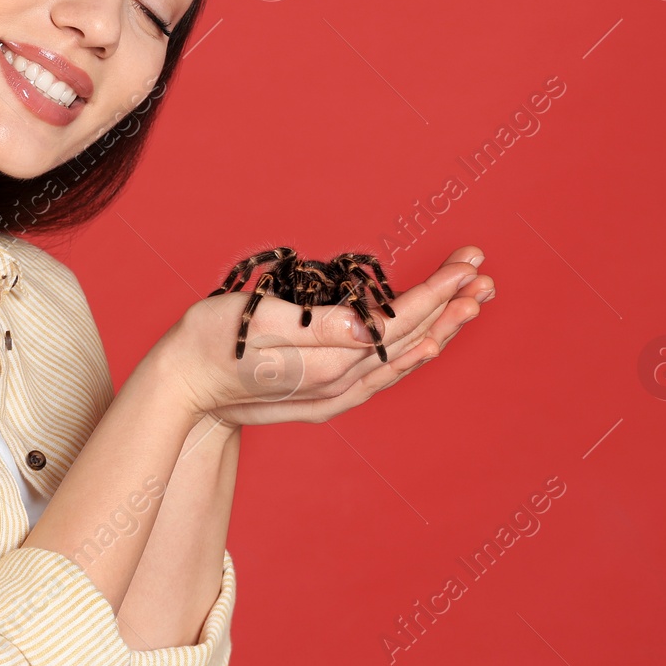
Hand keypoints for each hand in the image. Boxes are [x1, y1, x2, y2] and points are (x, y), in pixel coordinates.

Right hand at [154, 247, 493, 427]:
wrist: (183, 391)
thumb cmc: (207, 343)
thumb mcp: (251, 324)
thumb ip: (313, 327)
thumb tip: (369, 324)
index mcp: (326, 363)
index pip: (397, 323)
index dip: (436, 294)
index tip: (467, 267)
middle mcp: (339, 384)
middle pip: (408, 341)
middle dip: (449, 305)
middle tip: (482, 274)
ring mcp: (335, 395)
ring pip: (402, 359)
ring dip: (441, 328)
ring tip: (473, 301)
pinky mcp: (327, 397)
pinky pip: (383, 374)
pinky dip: (413, 354)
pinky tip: (430, 341)